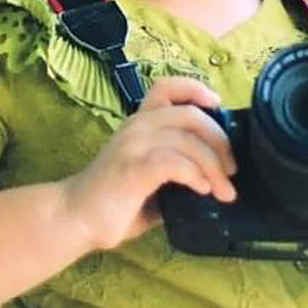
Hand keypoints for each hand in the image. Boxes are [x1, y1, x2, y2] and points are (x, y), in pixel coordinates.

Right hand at [58, 75, 232, 252]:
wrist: (75, 220)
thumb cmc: (117, 202)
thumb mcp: (156, 179)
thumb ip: (181, 168)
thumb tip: (221, 176)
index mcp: (141, 123)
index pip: (167, 87)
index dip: (196, 89)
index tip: (218, 106)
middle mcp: (137, 126)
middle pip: (192, 115)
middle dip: (221, 142)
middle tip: (232, 171)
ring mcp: (132, 145)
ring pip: (189, 141)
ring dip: (214, 167)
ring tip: (223, 191)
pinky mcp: (132, 167)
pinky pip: (174, 161)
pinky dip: (195, 175)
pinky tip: (201, 190)